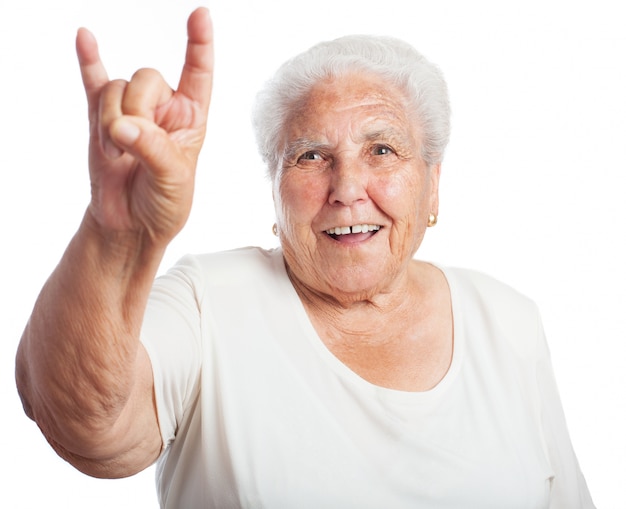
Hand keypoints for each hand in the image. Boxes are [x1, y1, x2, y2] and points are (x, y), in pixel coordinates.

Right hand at [76, 7, 213, 245]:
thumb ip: (152, 149)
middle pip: (146, 77)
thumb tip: (122, 126)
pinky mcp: (100, 118)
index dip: (200, 44)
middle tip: (135, 146)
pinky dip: (88, 61)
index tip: (201, 14)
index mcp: (191, 117)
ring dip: (111, 123)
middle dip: (137, 110)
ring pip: (115, 88)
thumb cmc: (164, 203)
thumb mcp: (173, 179)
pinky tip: (85, 38)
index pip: (199, 73)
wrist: (131, 224)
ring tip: (119, 154)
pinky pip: (92, 82)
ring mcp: (130, 110)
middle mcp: (163, 107)